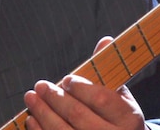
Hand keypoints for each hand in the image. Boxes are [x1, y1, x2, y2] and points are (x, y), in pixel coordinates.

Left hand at [23, 37, 147, 129]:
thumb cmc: (117, 117)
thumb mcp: (119, 96)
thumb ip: (107, 71)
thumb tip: (104, 41)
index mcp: (128, 118)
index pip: (101, 99)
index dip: (81, 88)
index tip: (66, 80)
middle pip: (78, 116)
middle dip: (54, 98)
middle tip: (40, 86)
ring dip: (42, 113)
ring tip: (31, 98)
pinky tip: (32, 119)